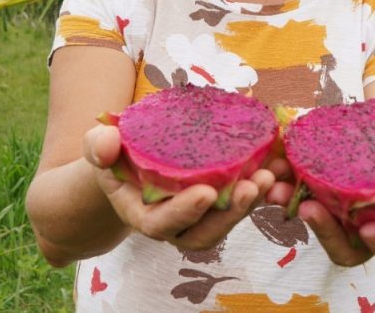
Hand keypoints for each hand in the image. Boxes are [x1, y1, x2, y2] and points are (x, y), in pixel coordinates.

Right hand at [83, 124, 275, 251]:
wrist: (128, 162)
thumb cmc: (114, 154)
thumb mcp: (98, 145)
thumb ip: (97, 145)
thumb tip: (106, 142)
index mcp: (141, 214)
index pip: (162, 223)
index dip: (185, 211)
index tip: (207, 193)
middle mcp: (172, 224)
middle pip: (204, 232)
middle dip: (231, 212)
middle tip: (253, 185)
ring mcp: (197, 217)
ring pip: (227, 222)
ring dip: (251, 203)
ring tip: (271, 174)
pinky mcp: (217, 203)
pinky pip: (240, 203)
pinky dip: (260, 188)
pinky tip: (277, 164)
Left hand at [266, 145, 374, 273]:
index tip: (370, 228)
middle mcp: (368, 238)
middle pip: (345, 249)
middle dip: (326, 231)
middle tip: (309, 209)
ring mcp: (342, 222)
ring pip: (316, 227)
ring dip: (294, 208)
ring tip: (278, 188)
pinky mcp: (319, 200)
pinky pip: (298, 201)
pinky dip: (284, 187)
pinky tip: (271, 169)